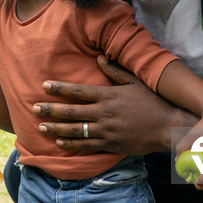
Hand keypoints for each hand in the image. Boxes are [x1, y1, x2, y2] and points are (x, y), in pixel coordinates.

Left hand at [34, 55, 196, 155]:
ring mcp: (106, 131)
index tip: (44, 86)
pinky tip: (59, 143)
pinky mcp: (110, 145)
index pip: (78, 91)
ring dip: (56, 129)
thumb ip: (114, 71)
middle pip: (71, 112)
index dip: (59, 88)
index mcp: (108, 96)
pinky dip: (71, 144)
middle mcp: (104, 113)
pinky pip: (86, 145)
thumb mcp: (135, 82)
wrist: (168, 127)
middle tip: (34, 108)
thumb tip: (98, 57)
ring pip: (75, 130)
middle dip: (50, 110)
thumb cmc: (153, 101)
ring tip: (41, 127)